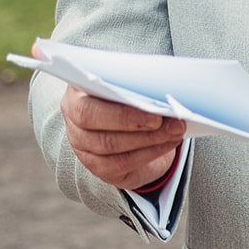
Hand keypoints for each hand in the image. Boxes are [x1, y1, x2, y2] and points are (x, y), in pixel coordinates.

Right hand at [35, 44, 185, 189]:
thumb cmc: (127, 95)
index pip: (86, 106)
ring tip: (175, 130)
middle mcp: (74, 121)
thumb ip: (134, 82)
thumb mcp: (128, 82)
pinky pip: (123, 163)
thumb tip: (160, 87)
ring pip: (111, 146)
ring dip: (149, 139)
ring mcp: (82, 146)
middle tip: (166, 120)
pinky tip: (168, 142)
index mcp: (76, 93)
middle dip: (135, 124)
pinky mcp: (98, 166)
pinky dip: (150, 152)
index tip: (150, 106)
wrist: (129, 124)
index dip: (119, 111)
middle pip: (97, 128)